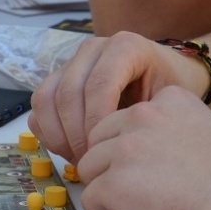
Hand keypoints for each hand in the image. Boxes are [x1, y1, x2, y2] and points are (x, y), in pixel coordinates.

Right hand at [29, 31, 210, 161]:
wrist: (167, 76)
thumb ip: (145, 118)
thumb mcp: (169, 100)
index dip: (95, 123)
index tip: (103, 151)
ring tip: (80, 159)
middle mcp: (94, 48)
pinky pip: (40, 105)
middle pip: (68, 92)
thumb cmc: (170, 90)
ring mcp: (73, 60)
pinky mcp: (58, 76)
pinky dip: (48, 132)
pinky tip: (70, 150)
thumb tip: (115, 148)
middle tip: (90, 163)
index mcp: (125, 47)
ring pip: (46, 97)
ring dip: (58, 135)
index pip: (98, 85)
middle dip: (76, 135)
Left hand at [74, 84, 210, 209]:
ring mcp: (124, 147)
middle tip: (143, 189)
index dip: (136, 149)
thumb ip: (171, 134)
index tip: (159, 167)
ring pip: (88, 168)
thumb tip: (153, 159)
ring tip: (141, 206)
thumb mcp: (204, 132)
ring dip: (108, 191)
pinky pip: (91, 201)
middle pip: (99, 140)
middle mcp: (141, 115)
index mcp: (168, 99)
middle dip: (112, 167)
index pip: (127, 119)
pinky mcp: (114, 181)